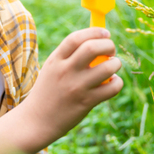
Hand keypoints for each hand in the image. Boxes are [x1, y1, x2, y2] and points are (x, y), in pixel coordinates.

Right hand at [20, 27, 122, 145]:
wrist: (36, 121)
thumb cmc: (48, 91)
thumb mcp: (52, 68)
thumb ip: (69, 55)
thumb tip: (97, 41)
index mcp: (56, 60)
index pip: (76, 38)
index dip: (95, 32)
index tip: (105, 34)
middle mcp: (66, 71)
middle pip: (92, 48)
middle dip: (108, 45)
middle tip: (111, 51)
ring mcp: (77, 87)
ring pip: (107, 68)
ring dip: (116, 64)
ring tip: (113, 66)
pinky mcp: (86, 102)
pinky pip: (112, 88)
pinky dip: (117, 83)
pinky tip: (112, 83)